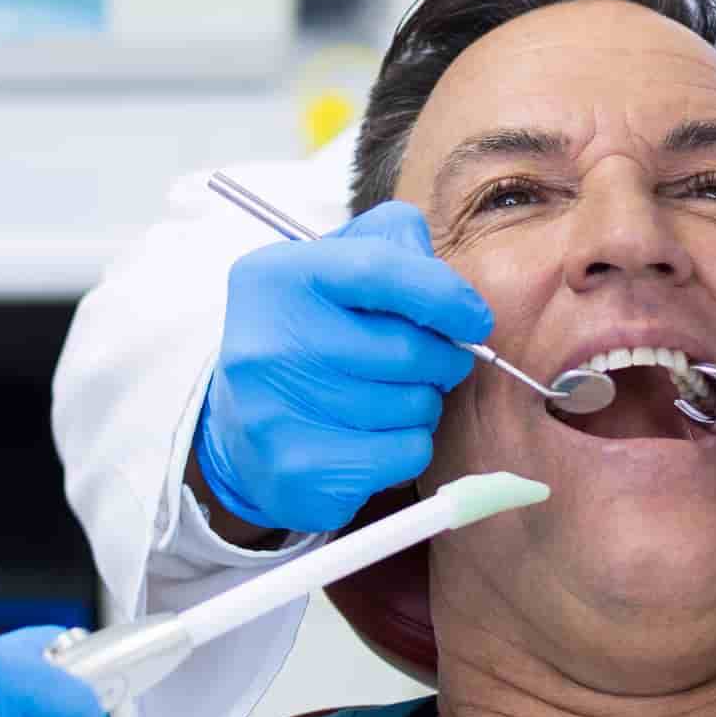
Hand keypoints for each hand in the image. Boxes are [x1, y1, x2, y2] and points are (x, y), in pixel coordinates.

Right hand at [191, 200, 492, 533]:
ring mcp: (276, 412)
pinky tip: (380, 438)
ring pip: (412, 404)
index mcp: (276, 278)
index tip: (475, 320)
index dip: (444, 295)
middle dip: (444, 359)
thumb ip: (393, 245)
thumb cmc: (309, 338)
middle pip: (406, 348)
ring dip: (425, 403)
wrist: (240, 432)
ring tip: (397, 398)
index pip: (379, 269)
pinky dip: (411, 445)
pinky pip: (405, 452)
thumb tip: (451, 288)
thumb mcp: (333, 270)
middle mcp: (266, 343)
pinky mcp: (298, 471)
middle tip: (437, 363)